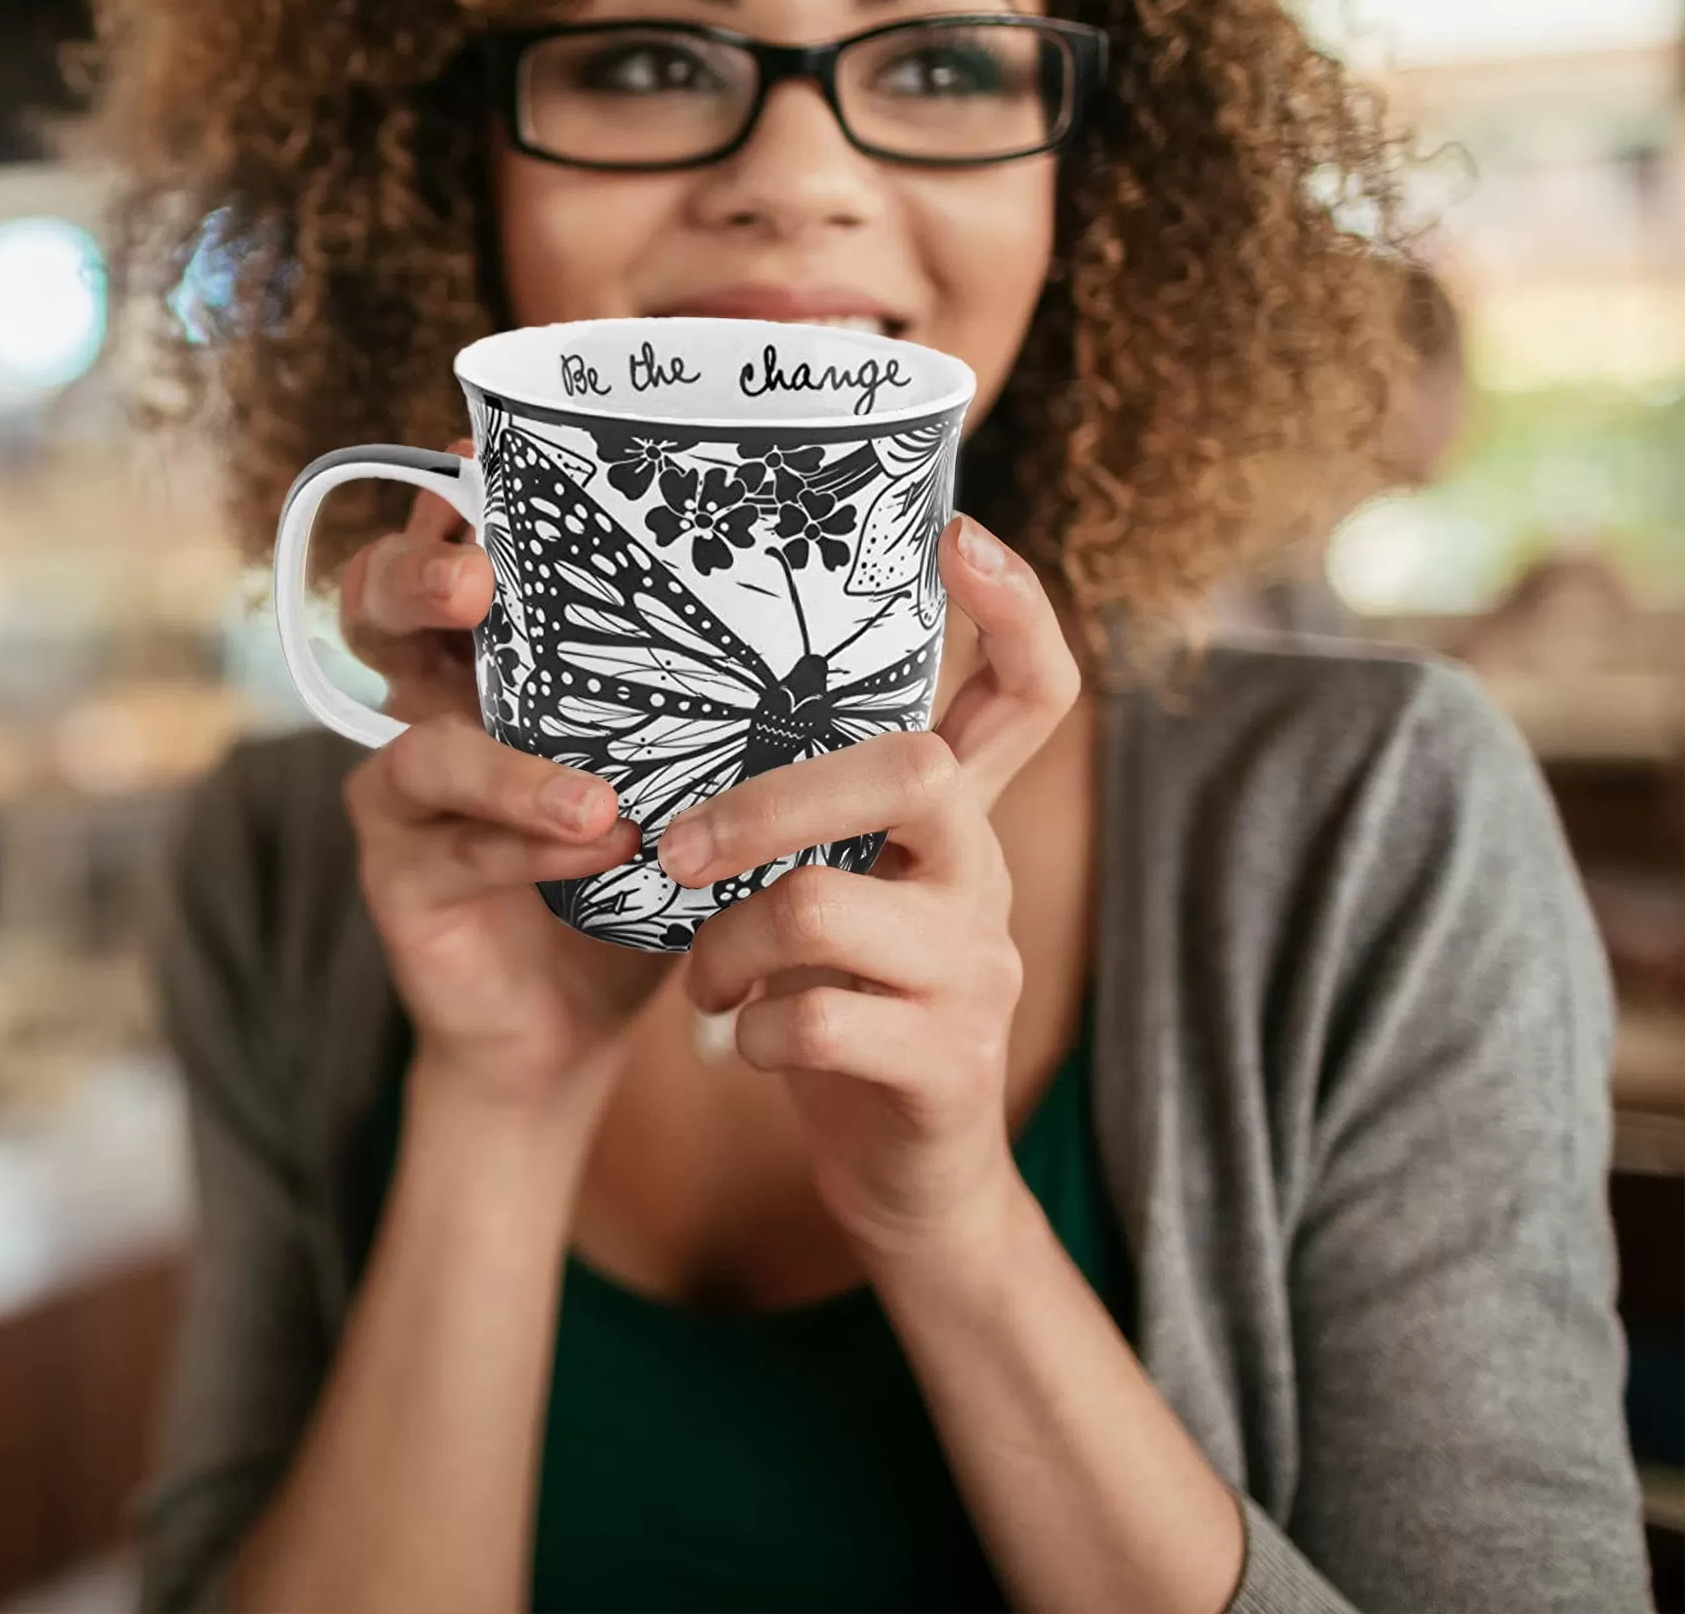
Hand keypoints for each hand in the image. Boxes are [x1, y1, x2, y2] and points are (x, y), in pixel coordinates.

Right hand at [338, 452, 671, 1109]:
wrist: (580, 1023)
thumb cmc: (643, 869)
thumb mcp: (690, 765)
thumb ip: (732, 691)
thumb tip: (880, 597)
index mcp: (499, 656)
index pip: (454, 547)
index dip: (454, 498)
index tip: (485, 460)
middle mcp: (435, 704)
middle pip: (379, 606)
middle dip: (417, 576)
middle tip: (475, 580)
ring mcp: (407, 795)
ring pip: (415, 742)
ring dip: (507, 764)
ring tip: (599, 797)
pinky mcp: (400, 877)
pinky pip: (452, 846)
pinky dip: (526, 846)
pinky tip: (600, 852)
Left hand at [662, 515, 1079, 1255]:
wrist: (906, 1178)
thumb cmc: (846, 1004)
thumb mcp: (840, 892)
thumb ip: (807, 815)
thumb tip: (690, 715)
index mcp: (958, 826)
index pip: (1032, 694)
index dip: (1015, 609)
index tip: (959, 531)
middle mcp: (984, 879)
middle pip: (915, 770)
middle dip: (769, 800)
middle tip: (679, 847)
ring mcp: (975, 972)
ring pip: (827, 902)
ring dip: (727, 942)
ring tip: (700, 978)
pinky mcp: (944, 1063)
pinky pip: (812, 1018)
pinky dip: (743, 1031)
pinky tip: (735, 1046)